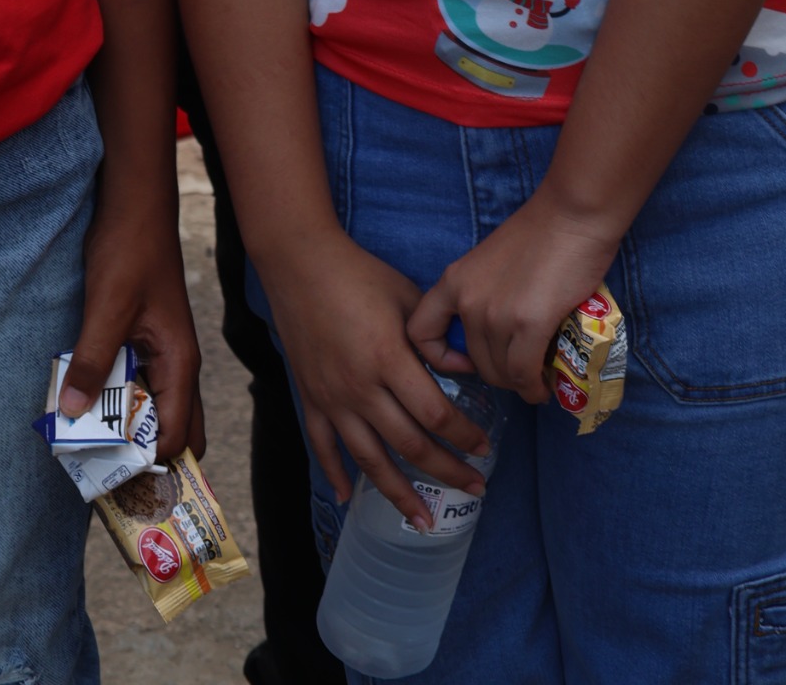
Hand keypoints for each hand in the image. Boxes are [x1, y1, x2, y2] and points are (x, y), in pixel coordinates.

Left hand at [60, 196, 203, 461]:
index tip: (108, 478)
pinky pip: (134, 383)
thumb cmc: (130, 250)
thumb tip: (70, 413)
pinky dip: (114, 399)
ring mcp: (161, 352)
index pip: (173, 437)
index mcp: (180, 363)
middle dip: (142, 458)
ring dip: (123, 427)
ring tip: (83, 443)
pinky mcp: (142, 339)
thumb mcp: (107, 307)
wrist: (134, 202)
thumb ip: (93, 361)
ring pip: (150, 409)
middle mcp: (176, 364)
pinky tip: (82, 401)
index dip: (146, 463)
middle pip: (171, 431)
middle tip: (100, 473)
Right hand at [261, 228, 492, 527]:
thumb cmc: (359, 274)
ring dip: (400, 494)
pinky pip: (322, 446)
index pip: (435, 413)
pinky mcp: (310, 397)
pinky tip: (348, 498)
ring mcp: (332, 398)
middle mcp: (360, 387)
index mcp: (388, 358)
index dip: (464, 436)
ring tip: (424, 522)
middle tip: (475, 489)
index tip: (485, 448)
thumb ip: (435, 338)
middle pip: (410, 445)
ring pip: (370, 460)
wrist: (300, 262)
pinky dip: (334, 474)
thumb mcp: (407, 296)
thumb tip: (469, 368)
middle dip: (447, 471)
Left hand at [407, 185, 620, 404]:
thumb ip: (483, 294)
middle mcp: (468, 300)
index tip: (466, 360)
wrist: (571, 214)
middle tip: (519, 371)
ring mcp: (496, 314)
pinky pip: (524, 374)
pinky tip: (543, 387)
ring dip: (518, 383)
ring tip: (535, 380)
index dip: (439, 357)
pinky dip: (533, 388)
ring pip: (500, 373)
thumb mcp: (490, 263)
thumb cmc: (539, 233)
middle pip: (473, 361)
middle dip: (497, 374)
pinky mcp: (529, 323)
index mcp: (454, 281)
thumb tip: (494, 336)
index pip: (420, 333)